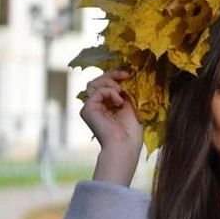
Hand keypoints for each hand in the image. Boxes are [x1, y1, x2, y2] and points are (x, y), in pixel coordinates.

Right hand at [81, 70, 142, 184]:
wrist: (125, 144)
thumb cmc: (132, 131)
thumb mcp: (131, 105)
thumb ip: (125, 92)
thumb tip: (126, 76)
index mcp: (106, 105)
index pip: (104, 83)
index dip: (114, 75)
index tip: (128, 74)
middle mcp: (96, 105)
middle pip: (97, 81)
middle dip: (111, 74)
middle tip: (125, 76)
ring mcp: (90, 108)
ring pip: (93, 83)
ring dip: (110, 82)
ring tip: (121, 91)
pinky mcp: (87, 110)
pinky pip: (96, 91)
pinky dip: (109, 92)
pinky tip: (118, 101)